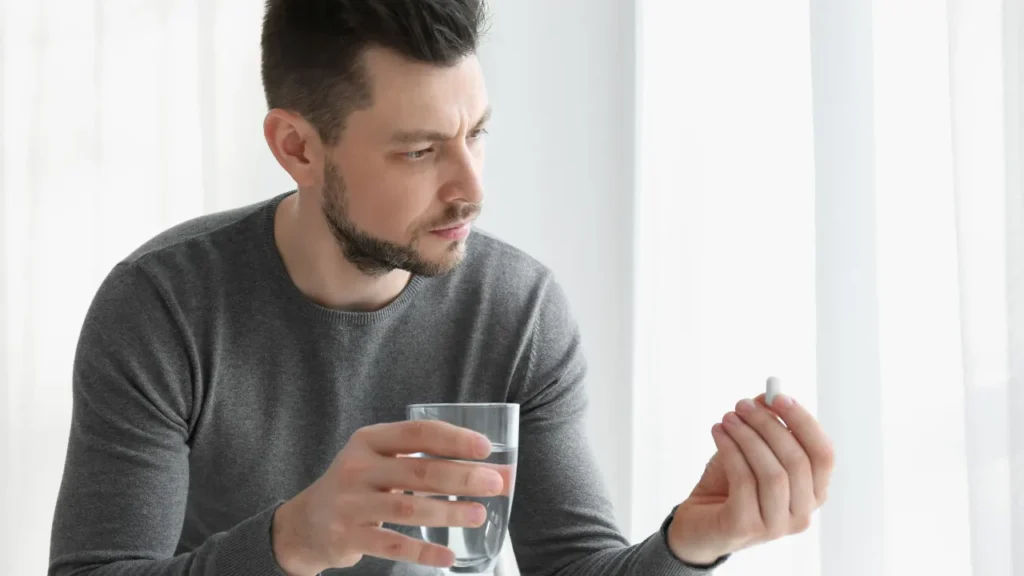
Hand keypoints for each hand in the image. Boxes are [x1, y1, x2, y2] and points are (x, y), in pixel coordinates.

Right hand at [271, 420, 509, 575]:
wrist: (304, 524)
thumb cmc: (358, 486)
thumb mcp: (378, 461)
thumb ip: (423, 461)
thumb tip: (492, 469)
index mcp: (368, 440)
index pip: (417, 433)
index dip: (454, 439)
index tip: (485, 448)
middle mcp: (357, 468)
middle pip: (418, 471)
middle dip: (462, 477)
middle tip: (496, 483)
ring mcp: (350, 504)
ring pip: (408, 509)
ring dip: (448, 513)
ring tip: (479, 514)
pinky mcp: (348, 536)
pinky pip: (392, 545)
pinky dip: (423, 552)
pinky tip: (447, 555)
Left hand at [667, 394, 833, 564]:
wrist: (699, 523)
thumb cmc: (732, 484)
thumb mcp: (752, 450)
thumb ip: (766, 423)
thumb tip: (768, 395)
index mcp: (813, 492)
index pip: (824, 455)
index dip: (803, 423)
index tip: (777, 396)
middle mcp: (802, 513)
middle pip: (798, 462)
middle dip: (768, 426)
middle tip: (742, 405)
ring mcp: (776, 526)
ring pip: (773, 473)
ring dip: (748, 437)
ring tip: (727, 419)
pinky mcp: (746, 528)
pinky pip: (745, 482)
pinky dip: (731, 451)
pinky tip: (718, 433)